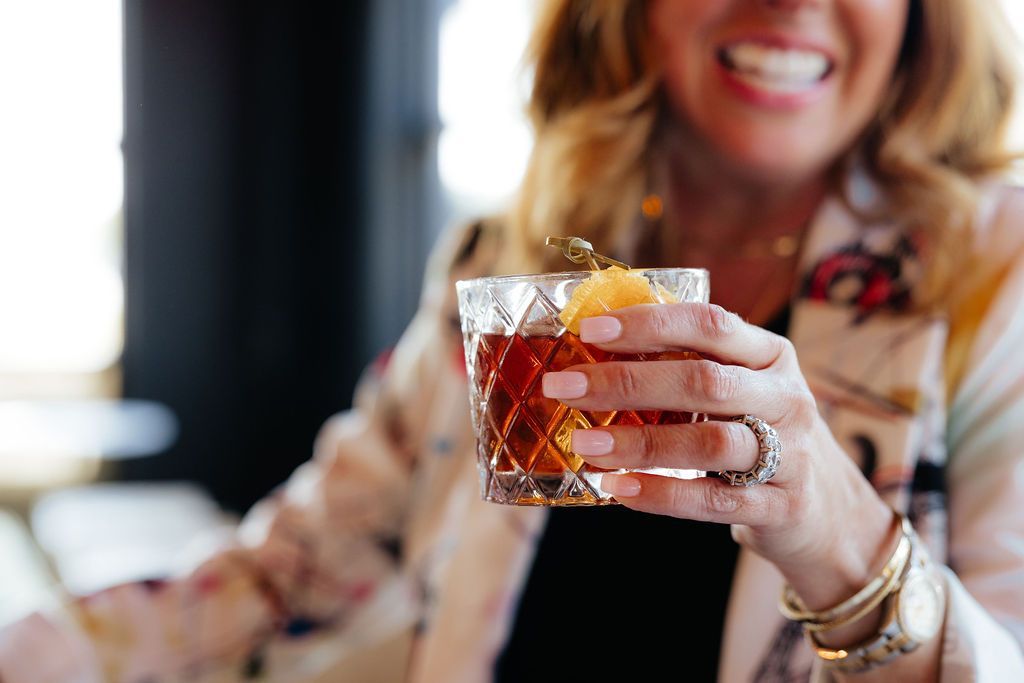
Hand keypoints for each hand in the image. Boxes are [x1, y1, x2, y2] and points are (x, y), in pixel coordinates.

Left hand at [542, 303, 894, 611]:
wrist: (825, 509)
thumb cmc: (759, 432)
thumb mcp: (740, 388)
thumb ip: (686, 367)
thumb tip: (592, 351)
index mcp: (769, 355)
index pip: (710, 324)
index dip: (648, 324)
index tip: (589, 330)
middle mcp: (785, 398)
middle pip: (703, 382)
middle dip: (626, 382)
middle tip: (564, 387)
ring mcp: (790, 455)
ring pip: (710, 443)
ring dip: (640, 443)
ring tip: (584, 444)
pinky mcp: (780, 507)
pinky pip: (714, 500)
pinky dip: (661, 494)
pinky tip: (617, 489)